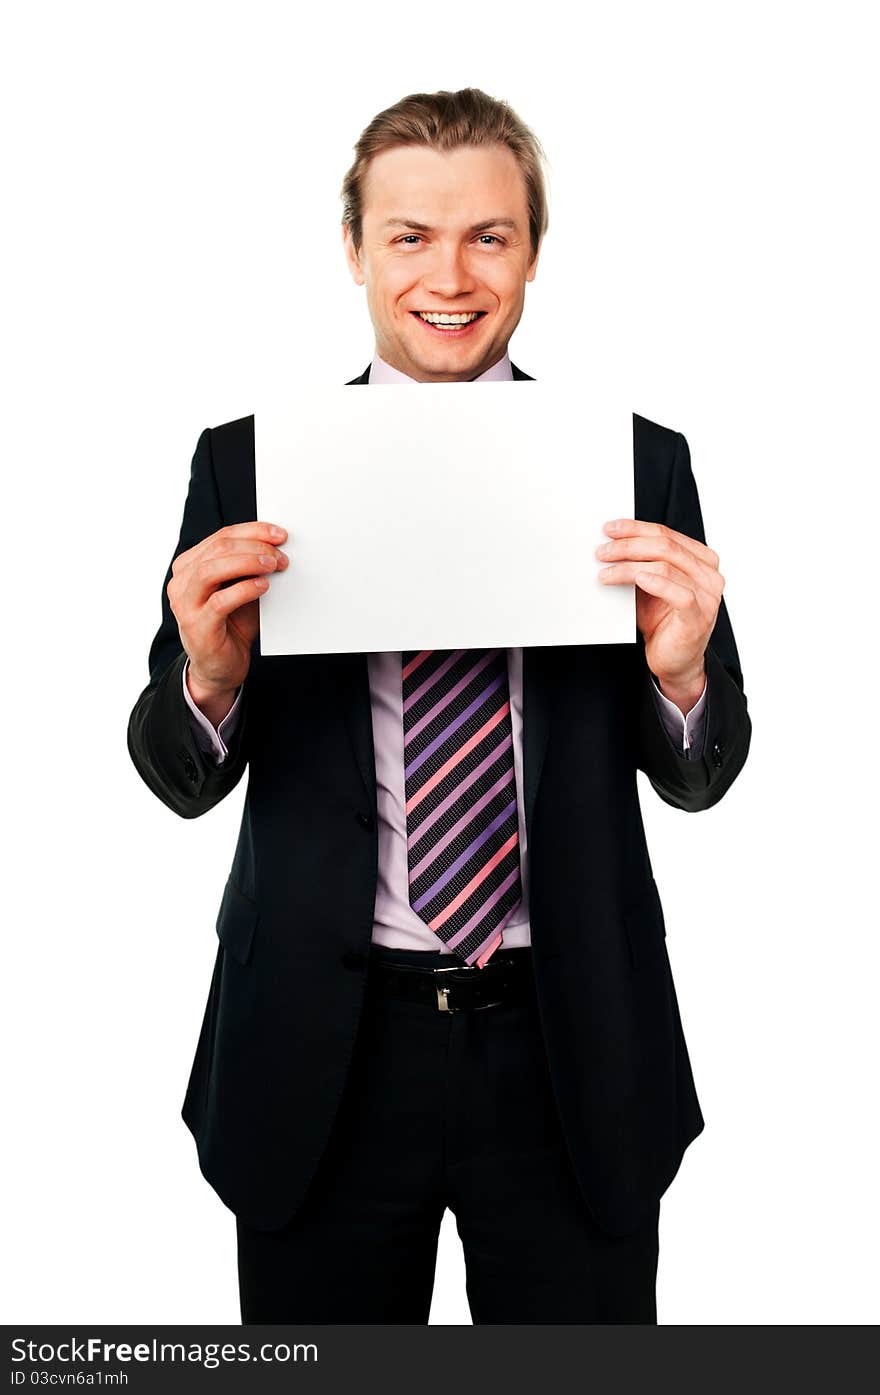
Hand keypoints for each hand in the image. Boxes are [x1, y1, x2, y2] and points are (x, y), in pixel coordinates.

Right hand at [167, 521, 288, 697]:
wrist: (220, 668)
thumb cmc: (232, 625)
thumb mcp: (240, 589)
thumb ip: (248, 568)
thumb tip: (276, 546)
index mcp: (189, 566)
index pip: (220, 537)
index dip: (252, 531)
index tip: (280, 534)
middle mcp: (182, 582)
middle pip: (218, 549)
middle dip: (254, 546)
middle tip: (280, 554)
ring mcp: (185, 604)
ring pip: (212, 570)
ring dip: (247, 563)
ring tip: (273, 565)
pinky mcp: (197, 626)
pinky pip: (220, 601)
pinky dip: (244, 589)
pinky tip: (263, 586)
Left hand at [596, 519, 723, 709]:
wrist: (675, 661)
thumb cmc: (663, 622)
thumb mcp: (649, 587)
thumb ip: (641, 565)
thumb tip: (610, 546)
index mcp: (701, 560)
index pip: (666, 534)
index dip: (635, 529)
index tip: (609, 529)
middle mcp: (709, 574)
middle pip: (665, 546)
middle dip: (628, 545)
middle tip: (602, 552)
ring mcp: (707, 595)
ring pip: (666, 566)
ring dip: (629, 566)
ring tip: (605, 571)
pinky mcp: (698, 616)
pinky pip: (678, 593)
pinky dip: (654, 582)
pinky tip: (635, 578)